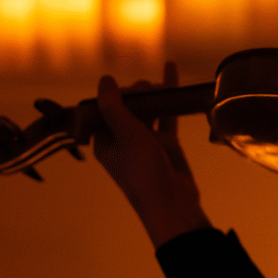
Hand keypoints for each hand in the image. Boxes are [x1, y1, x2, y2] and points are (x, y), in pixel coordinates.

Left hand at [94, 62, 211, 248]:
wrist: (172, 202)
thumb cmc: (141, 171)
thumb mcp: (126, 135)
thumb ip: (114, 107)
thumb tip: (104, 80)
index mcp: (104, 141)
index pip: (104, 109)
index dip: (113, 95)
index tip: (125, 88)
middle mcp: (123, 140)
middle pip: (127, 107)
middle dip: (136, 93)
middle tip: (147, 90)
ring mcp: (146, 141)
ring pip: (148, 110)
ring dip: (153, 95)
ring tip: (160, 86)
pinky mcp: (166, 142)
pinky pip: (167, 115)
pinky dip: (170, 99)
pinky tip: (173, 75)